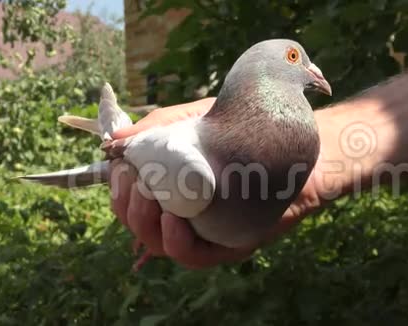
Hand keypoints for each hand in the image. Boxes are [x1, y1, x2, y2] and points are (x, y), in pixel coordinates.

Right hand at [109, 98, 335, 268]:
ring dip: (145, 225)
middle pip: (140, 225)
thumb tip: (114, 138)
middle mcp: (183, 211)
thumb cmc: (243, 129)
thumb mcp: (193, 120)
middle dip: (127, 208)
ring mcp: (204, 230)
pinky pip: (194, 256)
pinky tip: (172, 220)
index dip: (118, 190)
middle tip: (134, 186)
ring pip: (160, 245)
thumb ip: (157, 129)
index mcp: (170, 186)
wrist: (293, 141)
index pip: (130, 199)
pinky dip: (176, 242)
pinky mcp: (227, 245)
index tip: (120, 170)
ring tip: (149, 201)